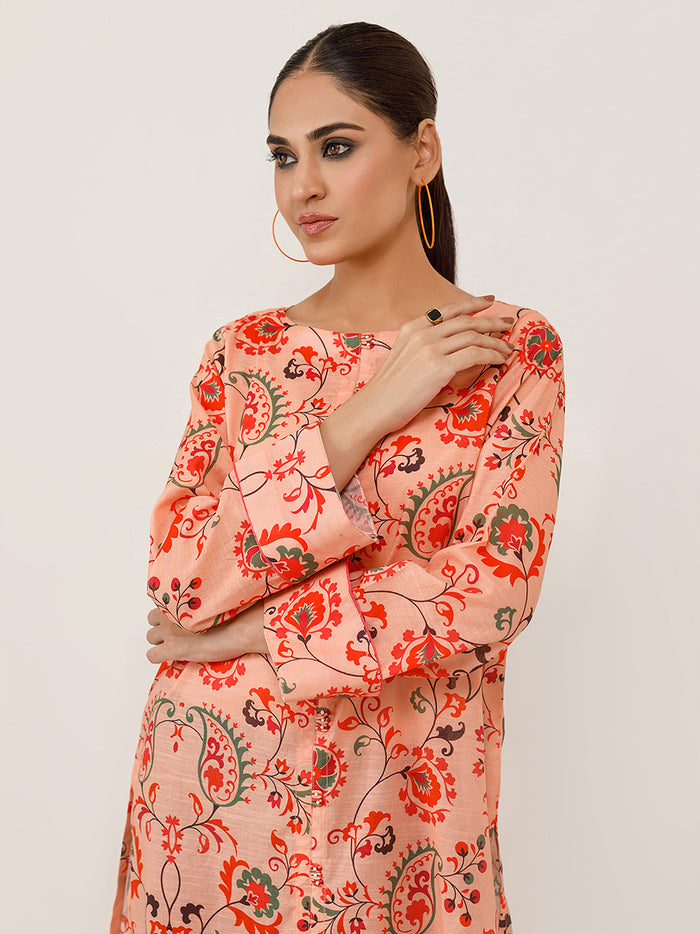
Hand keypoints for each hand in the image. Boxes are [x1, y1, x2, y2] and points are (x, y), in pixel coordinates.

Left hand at [145, 603, 268, 663]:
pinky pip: (151, 655)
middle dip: (162, 626)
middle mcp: (171, 613)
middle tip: (178, 633)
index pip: (162, 603)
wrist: (241, 626)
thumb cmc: (236, 612)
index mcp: (180, 598)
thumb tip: (203, 600)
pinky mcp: (173, 649)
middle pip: (152, 619)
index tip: (182, 620)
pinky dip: (159, 657)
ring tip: (178, 646)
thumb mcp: (214, 597)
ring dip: (161, 642)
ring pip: (150, 637)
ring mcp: (170, 631)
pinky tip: (173, 658)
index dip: (171, 614)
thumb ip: (201, 599)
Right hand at [320, 295, 513, 490]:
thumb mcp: (404, 358)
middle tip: (509, 324)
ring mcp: (430, 349)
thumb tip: (450, 347)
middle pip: (466, 320)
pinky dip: (492, 355)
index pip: (448, 309)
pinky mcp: (439, 367)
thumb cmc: (388, 391)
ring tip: (508, 348)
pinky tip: (500, 360)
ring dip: (496, 341)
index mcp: (412, 328)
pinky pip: (475, 354)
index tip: (489, 301)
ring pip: (474, 336)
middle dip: (492, 321)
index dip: (472, 303)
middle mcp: (422, 333)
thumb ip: (423, 347)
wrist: (374, 408)